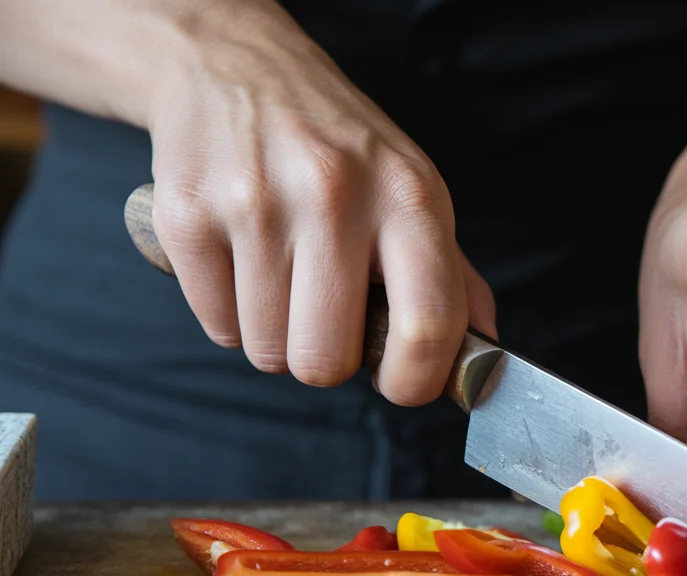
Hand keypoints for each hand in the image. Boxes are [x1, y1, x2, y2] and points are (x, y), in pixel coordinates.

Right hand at [146, 3, 494, 403]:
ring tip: (282, 274)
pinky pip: (217, 326)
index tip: (400, 383)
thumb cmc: (338, 145)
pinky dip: (230, 312)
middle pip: (326, 361)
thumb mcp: (413, 191)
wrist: (235, 68)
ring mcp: (254, 203)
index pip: (427, 326)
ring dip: (276, 334)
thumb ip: (454, 278)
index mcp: (408, 197)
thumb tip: (485, 359)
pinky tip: (242, 260)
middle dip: (326, 359)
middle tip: (326, 316)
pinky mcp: (187, 214)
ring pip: (267, 351)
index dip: (414, 380)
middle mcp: (334, 195)